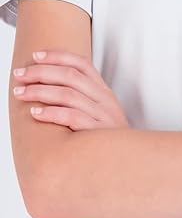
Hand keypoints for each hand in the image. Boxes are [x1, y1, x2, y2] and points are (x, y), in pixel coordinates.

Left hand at [12, 50, 128, 130]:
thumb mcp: (100, 112)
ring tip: (20, 93)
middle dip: (41, 72)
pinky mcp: (97, 133)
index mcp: (104, 91)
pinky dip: (51, 113)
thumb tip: (49, 84)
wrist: (126, 162)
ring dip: (40, 91)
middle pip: (71, 76)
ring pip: (68, 95)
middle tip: (18, 75)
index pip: (82, 64)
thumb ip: (82, 97)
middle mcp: (104, 99)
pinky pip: (72, 118)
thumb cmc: (105, 138)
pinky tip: (35, 113)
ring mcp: (103, 115)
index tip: (35, 55)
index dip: (58, 56)